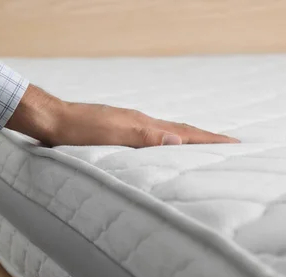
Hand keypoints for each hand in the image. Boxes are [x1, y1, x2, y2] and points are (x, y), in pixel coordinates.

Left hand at [7, 85, 238, 146]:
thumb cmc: (76, 131)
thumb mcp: (110, 136)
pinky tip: (160, 148)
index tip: (236, 143)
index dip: (210, 139)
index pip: (185, 133)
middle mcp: (139, 123)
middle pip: (180, 130)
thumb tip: (179, 140)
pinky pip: (150, 137)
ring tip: (202, 147)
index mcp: (142, 125)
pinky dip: (165, 142)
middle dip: (206, 138)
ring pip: (165, 133)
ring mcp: (127, 125)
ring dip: (187, 140)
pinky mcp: (115, 130)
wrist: (49, 119)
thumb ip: (143, 139)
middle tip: (229, 145)